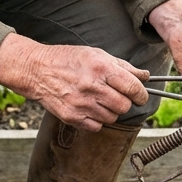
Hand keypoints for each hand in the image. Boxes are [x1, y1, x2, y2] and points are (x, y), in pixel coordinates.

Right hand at [0, 34, 148, 131]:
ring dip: (110, 111)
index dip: (141, 94)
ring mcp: (81, 104)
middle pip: (124, 106)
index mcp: (101, 68)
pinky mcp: (72, 117)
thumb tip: (144, 76)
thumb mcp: (96, 54)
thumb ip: (123, 66)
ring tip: (99, 100)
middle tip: (117, 96)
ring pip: (112, 118)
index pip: (133, 88)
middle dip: (125, 102)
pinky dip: (96, 120)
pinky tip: (89, 108)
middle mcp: (92, 87)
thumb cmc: (68, 59)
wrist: (37, 70)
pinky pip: (96, 126)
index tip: (140, 95)